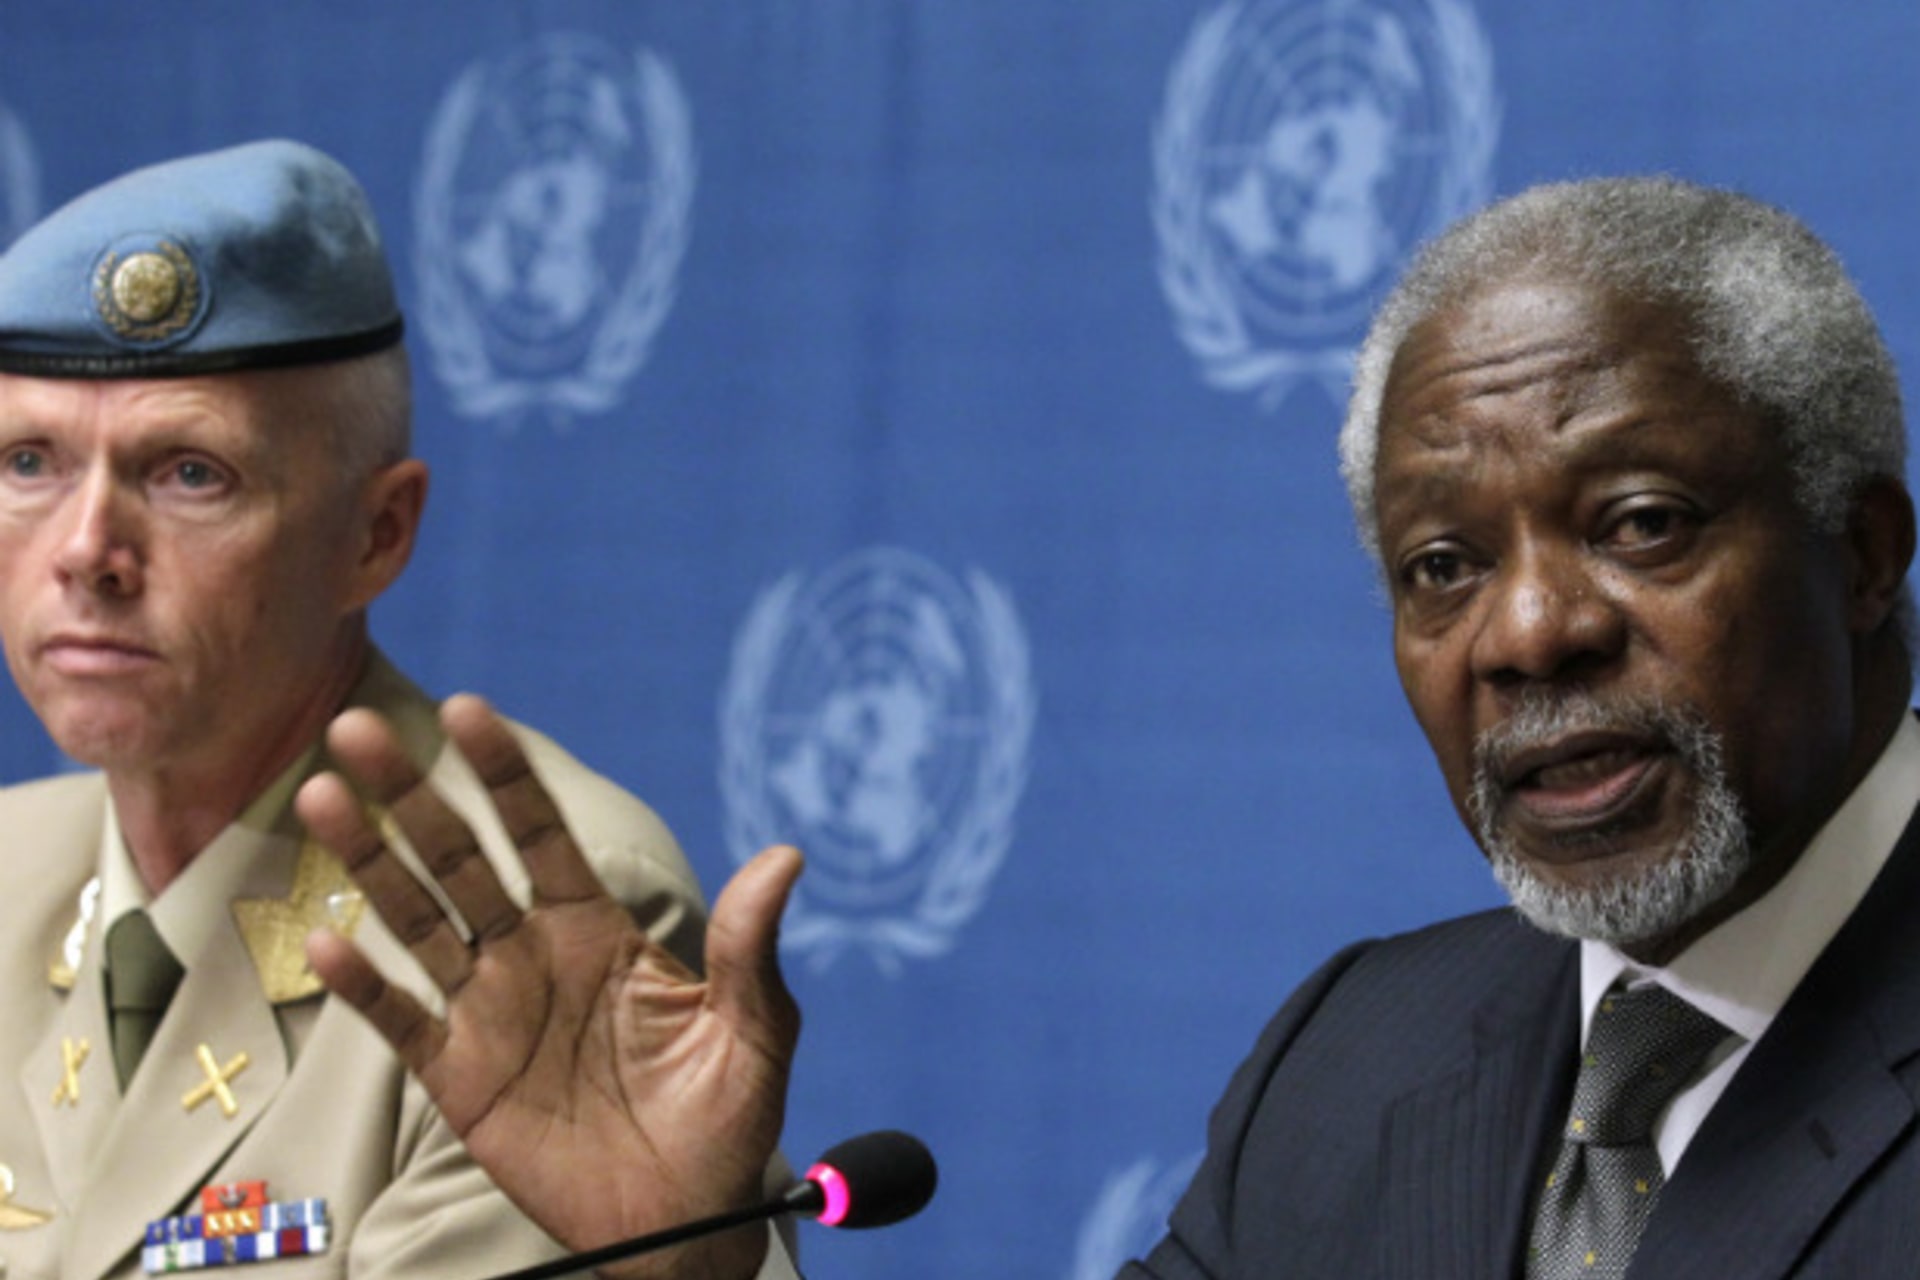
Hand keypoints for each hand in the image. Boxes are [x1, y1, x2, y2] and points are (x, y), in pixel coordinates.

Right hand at [293, 694, 802, 1279]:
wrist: (685, 1222)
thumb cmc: (726, 1121)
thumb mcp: (753, 1031)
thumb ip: (749, 947)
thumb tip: (788, 855)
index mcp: (598, 930)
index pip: (540, 834)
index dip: (503, 774)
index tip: (466, 710)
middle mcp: (533, 956)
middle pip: (460, 861)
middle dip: (411, 796)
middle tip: (357, 728)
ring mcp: (490, 1012)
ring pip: (417, 921)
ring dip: (370, 863)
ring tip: (323, 797)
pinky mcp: (461, 1079)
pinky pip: (402, 1021)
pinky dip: (363, 985)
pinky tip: (331, 941)